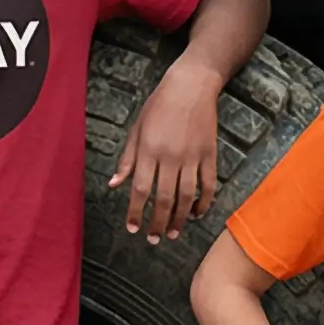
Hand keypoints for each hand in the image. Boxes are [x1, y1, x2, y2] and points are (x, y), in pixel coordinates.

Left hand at [110, 57, 221, 241]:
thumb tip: (114, 184)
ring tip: (174, 233)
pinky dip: (204, 203)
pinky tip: (198, 214)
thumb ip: (127, 159)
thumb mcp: (136, 128)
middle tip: (153, 239)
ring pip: (187, 196)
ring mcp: (192, 156)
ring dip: (180, 219)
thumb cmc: (159, 105)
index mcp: (148, 150)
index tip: (133, 228)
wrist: (192, 85)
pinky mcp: (210, 154)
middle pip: (164, 199)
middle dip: (158, 223)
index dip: (136, 212)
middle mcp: (170, 156)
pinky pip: (209, 185)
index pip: (140, 189)